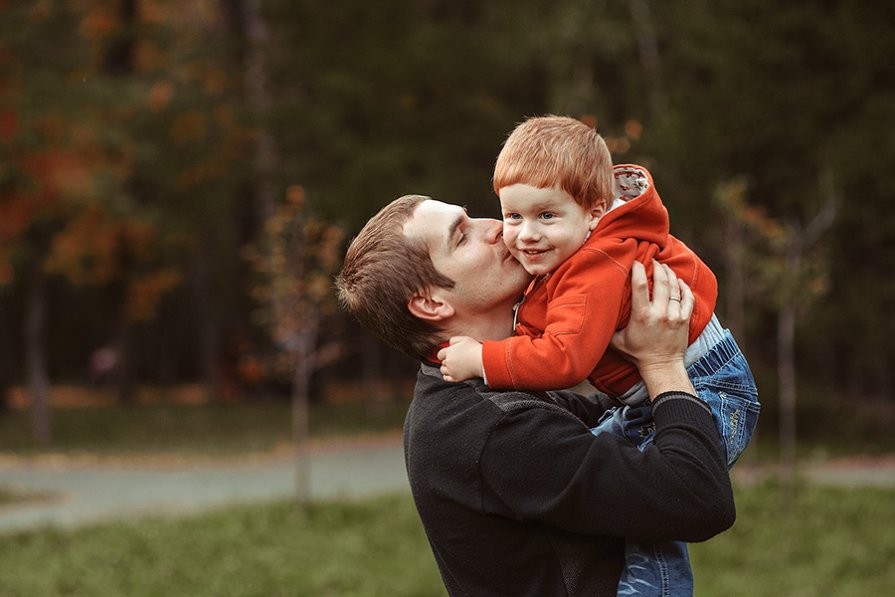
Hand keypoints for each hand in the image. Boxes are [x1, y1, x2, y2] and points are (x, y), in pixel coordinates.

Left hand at [436, 336, 484, 381]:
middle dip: (447, 360)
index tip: (449, 355)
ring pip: (443, 370)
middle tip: (455, 360)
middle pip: (443, 362)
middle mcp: (448, 362)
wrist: (482, 361)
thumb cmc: (474, 349)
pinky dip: (447, 376)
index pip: (440, 354)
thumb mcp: (464, 339)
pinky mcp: (456, 378)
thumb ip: (454, 340)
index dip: (444, 354)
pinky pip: (446, 378)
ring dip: (447, 368)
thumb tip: (450, 344)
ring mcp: (451, 371)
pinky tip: (452, 372)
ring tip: (454, 366)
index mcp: (449, 352)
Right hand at [610, 261, 695, 397]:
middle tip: (653, 259)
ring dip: (670, 274)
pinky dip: (684, 287)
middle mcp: (660, 313)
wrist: (662, 367)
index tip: (636, 261)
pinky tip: (679, 281)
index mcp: (642, 316)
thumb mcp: (617, 342)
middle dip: (657, 267)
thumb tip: (593, 315)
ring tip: (664, 267)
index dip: (638, 269)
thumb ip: (607, 327)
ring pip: (675, 287)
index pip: (640, 285)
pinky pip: (688, 298)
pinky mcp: (685, 320)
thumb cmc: (637, 354)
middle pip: (661, 281)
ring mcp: (675, 316)